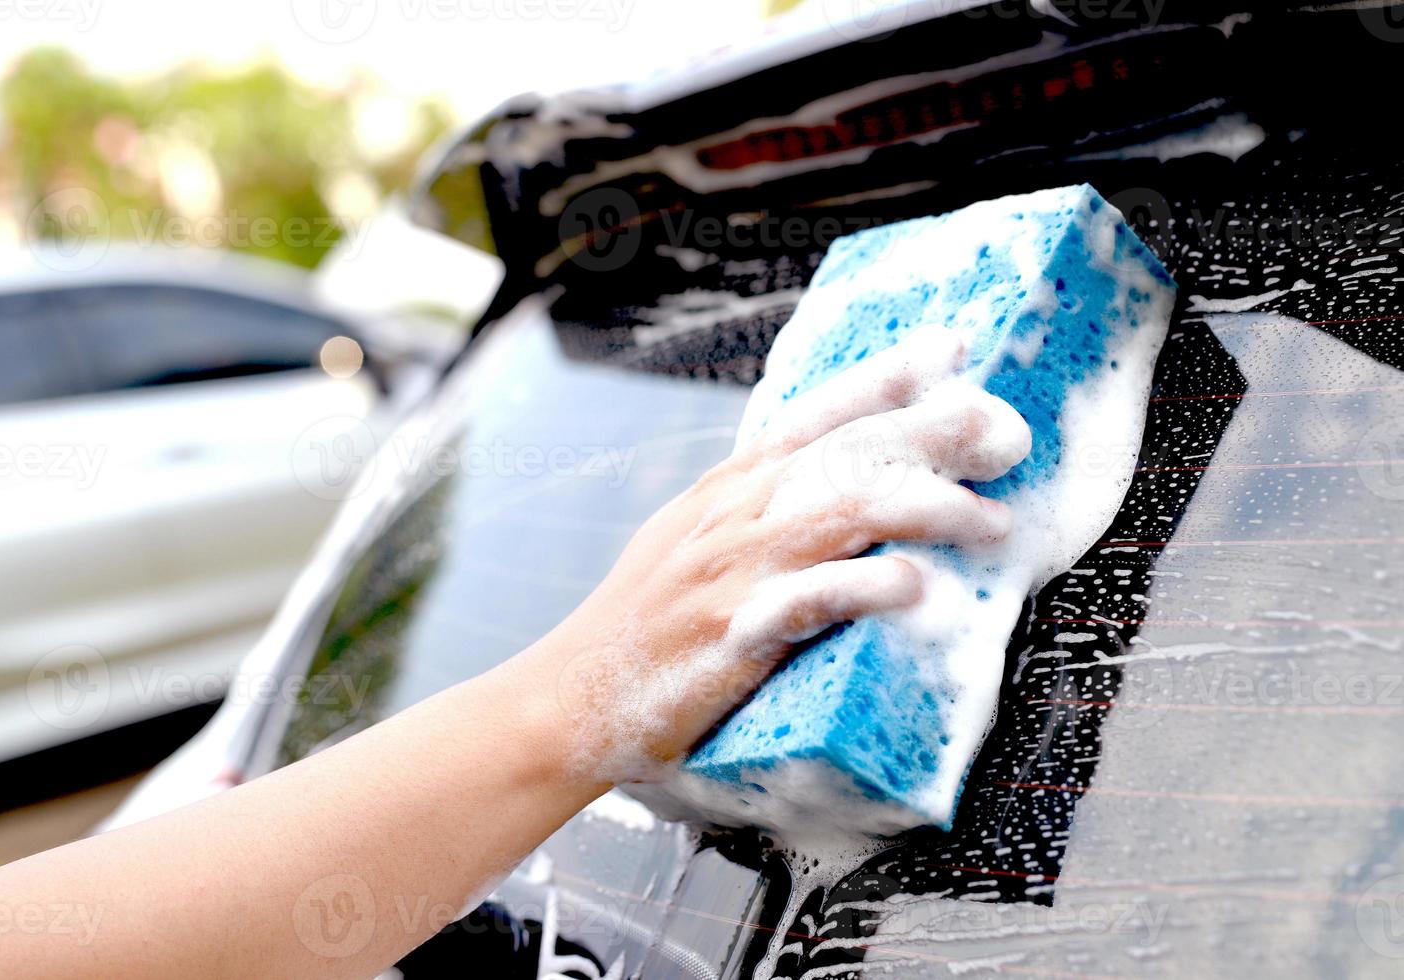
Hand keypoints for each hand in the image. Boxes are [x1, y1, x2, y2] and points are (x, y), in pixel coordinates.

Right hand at [536, 329, 1032, 784]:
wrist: (568, 697)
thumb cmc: (643, 624)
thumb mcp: (694, 541)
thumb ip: (758, 506)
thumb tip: (837, 481)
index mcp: (728, 488)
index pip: (815, 415)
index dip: (885, 377)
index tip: (954, 347)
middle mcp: (732, 515)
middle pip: (843, 453)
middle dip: (929, 430)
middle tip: (1005, 426)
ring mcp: (732, 571)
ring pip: (838, 512)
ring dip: (924, 507)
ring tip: (991, 519)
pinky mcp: (730, 635)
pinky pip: (807, 601)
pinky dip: (864, 587)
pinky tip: (916, 586)